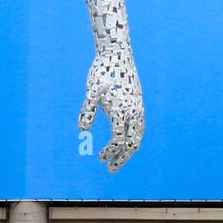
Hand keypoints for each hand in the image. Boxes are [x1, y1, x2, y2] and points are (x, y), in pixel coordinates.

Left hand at [78, 45, 143, 171]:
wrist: (117, 53)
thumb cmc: (101, 72)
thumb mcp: (90, 91)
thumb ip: (87, 111)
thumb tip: (82, 130)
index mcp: (121, 111)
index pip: (118, 141)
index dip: (109, 152)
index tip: (100, 158)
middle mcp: (134, 112)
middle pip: (131, 144)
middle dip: (121, 158)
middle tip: (110, 169)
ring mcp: (139, 107)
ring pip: (138, 135)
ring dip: (129, 149)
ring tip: (119, 158)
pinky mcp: (139, 102)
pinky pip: (140, 126)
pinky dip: (134, 137)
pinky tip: (126, 139)